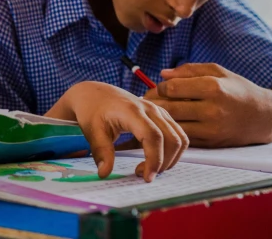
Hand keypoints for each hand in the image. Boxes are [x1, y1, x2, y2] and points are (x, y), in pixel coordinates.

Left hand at [46, 82, 187, 182]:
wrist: (95, 94)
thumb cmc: (92, 110)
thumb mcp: (92, 131)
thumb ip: (101, 152)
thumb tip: (104, 174)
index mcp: (132, 111)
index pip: (153, 136)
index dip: (154, 159)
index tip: (146, 177)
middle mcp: (150, 108)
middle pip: (171, 139)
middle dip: (164, 162)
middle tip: (143, 175)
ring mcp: (158, 110)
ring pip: (179, 137)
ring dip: (170, 158)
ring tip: (149, 168)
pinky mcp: (162, 115)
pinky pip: (177, 134)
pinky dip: (171, 150)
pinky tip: (153, 157)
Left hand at [143, 63, 271, 146]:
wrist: (266, 117)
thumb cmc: (239, 90)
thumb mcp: (218, 71)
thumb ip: (189, 70)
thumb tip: (163, 74)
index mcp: (213, 88)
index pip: (172, 88)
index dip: (161, 86)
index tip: (160, 87)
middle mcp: (212, 110)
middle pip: (169, 108)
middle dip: (154, 103)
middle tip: (148, 100)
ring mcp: (212, 129)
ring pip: (173, 125)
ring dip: (160, 119)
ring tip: (156, 112)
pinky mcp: (211, 143)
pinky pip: (183, 137)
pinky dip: (173, 130)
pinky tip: (170, 123)